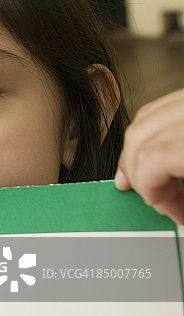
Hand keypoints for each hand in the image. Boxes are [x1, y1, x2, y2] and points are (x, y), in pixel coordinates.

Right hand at [116, 88, 183, 223]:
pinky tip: (156, 151)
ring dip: (137, 153)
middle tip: (158, 199)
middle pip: (138, 137)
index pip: (151, 157)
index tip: (164, 207)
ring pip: (142, 119)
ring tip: (154, 180)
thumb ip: (182, 193)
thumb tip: (166, 205)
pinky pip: (158, 108)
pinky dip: (149, 132)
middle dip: (138, 175)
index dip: (148, 189)